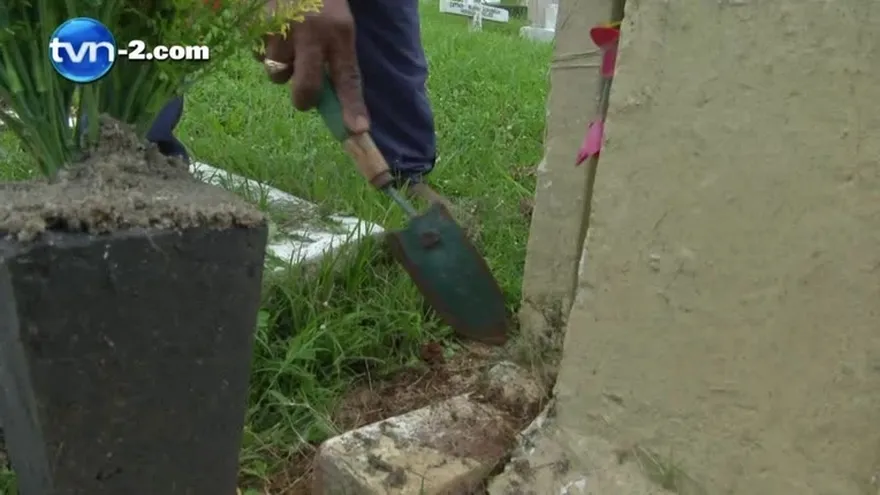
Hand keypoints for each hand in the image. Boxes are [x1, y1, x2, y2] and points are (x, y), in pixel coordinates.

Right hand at [259, 0, 368, 133]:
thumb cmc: (322, 3)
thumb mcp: (339, 26)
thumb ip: (337, 61)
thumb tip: (335, 102)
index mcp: (338, 33)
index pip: (348, 77)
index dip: (352, 106)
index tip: (358, 130)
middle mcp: (310, 33)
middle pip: (305, 87)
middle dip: (304, 98)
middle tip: (305, 93)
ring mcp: (281, 30)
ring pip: (277, 74)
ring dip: (283, 68)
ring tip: (288, 45)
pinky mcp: (257, 26)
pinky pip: (259, 57)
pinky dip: (267, 52)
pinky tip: (274, 34)